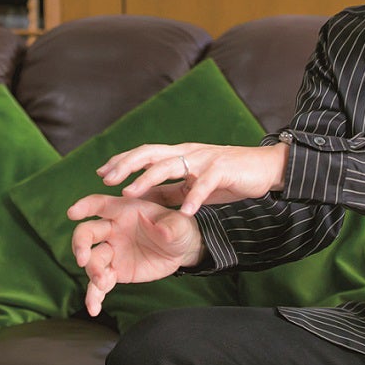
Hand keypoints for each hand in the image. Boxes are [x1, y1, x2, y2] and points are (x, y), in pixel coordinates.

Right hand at [67, 194, 202, 315]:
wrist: (182, 250)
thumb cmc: (179, 228)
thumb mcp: (179, 224)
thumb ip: (170, 227)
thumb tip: (161, 230)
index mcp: (124, 211)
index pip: (99, 205)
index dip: (84, 207)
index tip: (72, 213)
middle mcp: (112, 230)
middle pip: (87, 233)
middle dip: (80, 244)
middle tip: (82, 259)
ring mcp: (112, 252)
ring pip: (92, 260)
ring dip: (92, 272)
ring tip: (102, 283)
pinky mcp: (116, 272)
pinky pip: (99, 283)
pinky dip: (94, 296)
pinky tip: (93, 308)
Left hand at [97, 142, 287, 214]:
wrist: (263, 167)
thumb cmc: (227, 176)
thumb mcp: (193, 184)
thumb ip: (171, 190)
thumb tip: (145, 199)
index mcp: (179, 155)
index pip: (144, 153)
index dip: (122, 161)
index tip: (101, 173)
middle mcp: (187, 153)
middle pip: (150, 153)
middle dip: (126, 165)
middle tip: (106, 180)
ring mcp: (204, 159)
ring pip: (170, 165)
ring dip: (147, 179)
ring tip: (130, 193)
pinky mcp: (223, 169)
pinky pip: (204, 183)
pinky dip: (194, 197)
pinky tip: (185, 211)